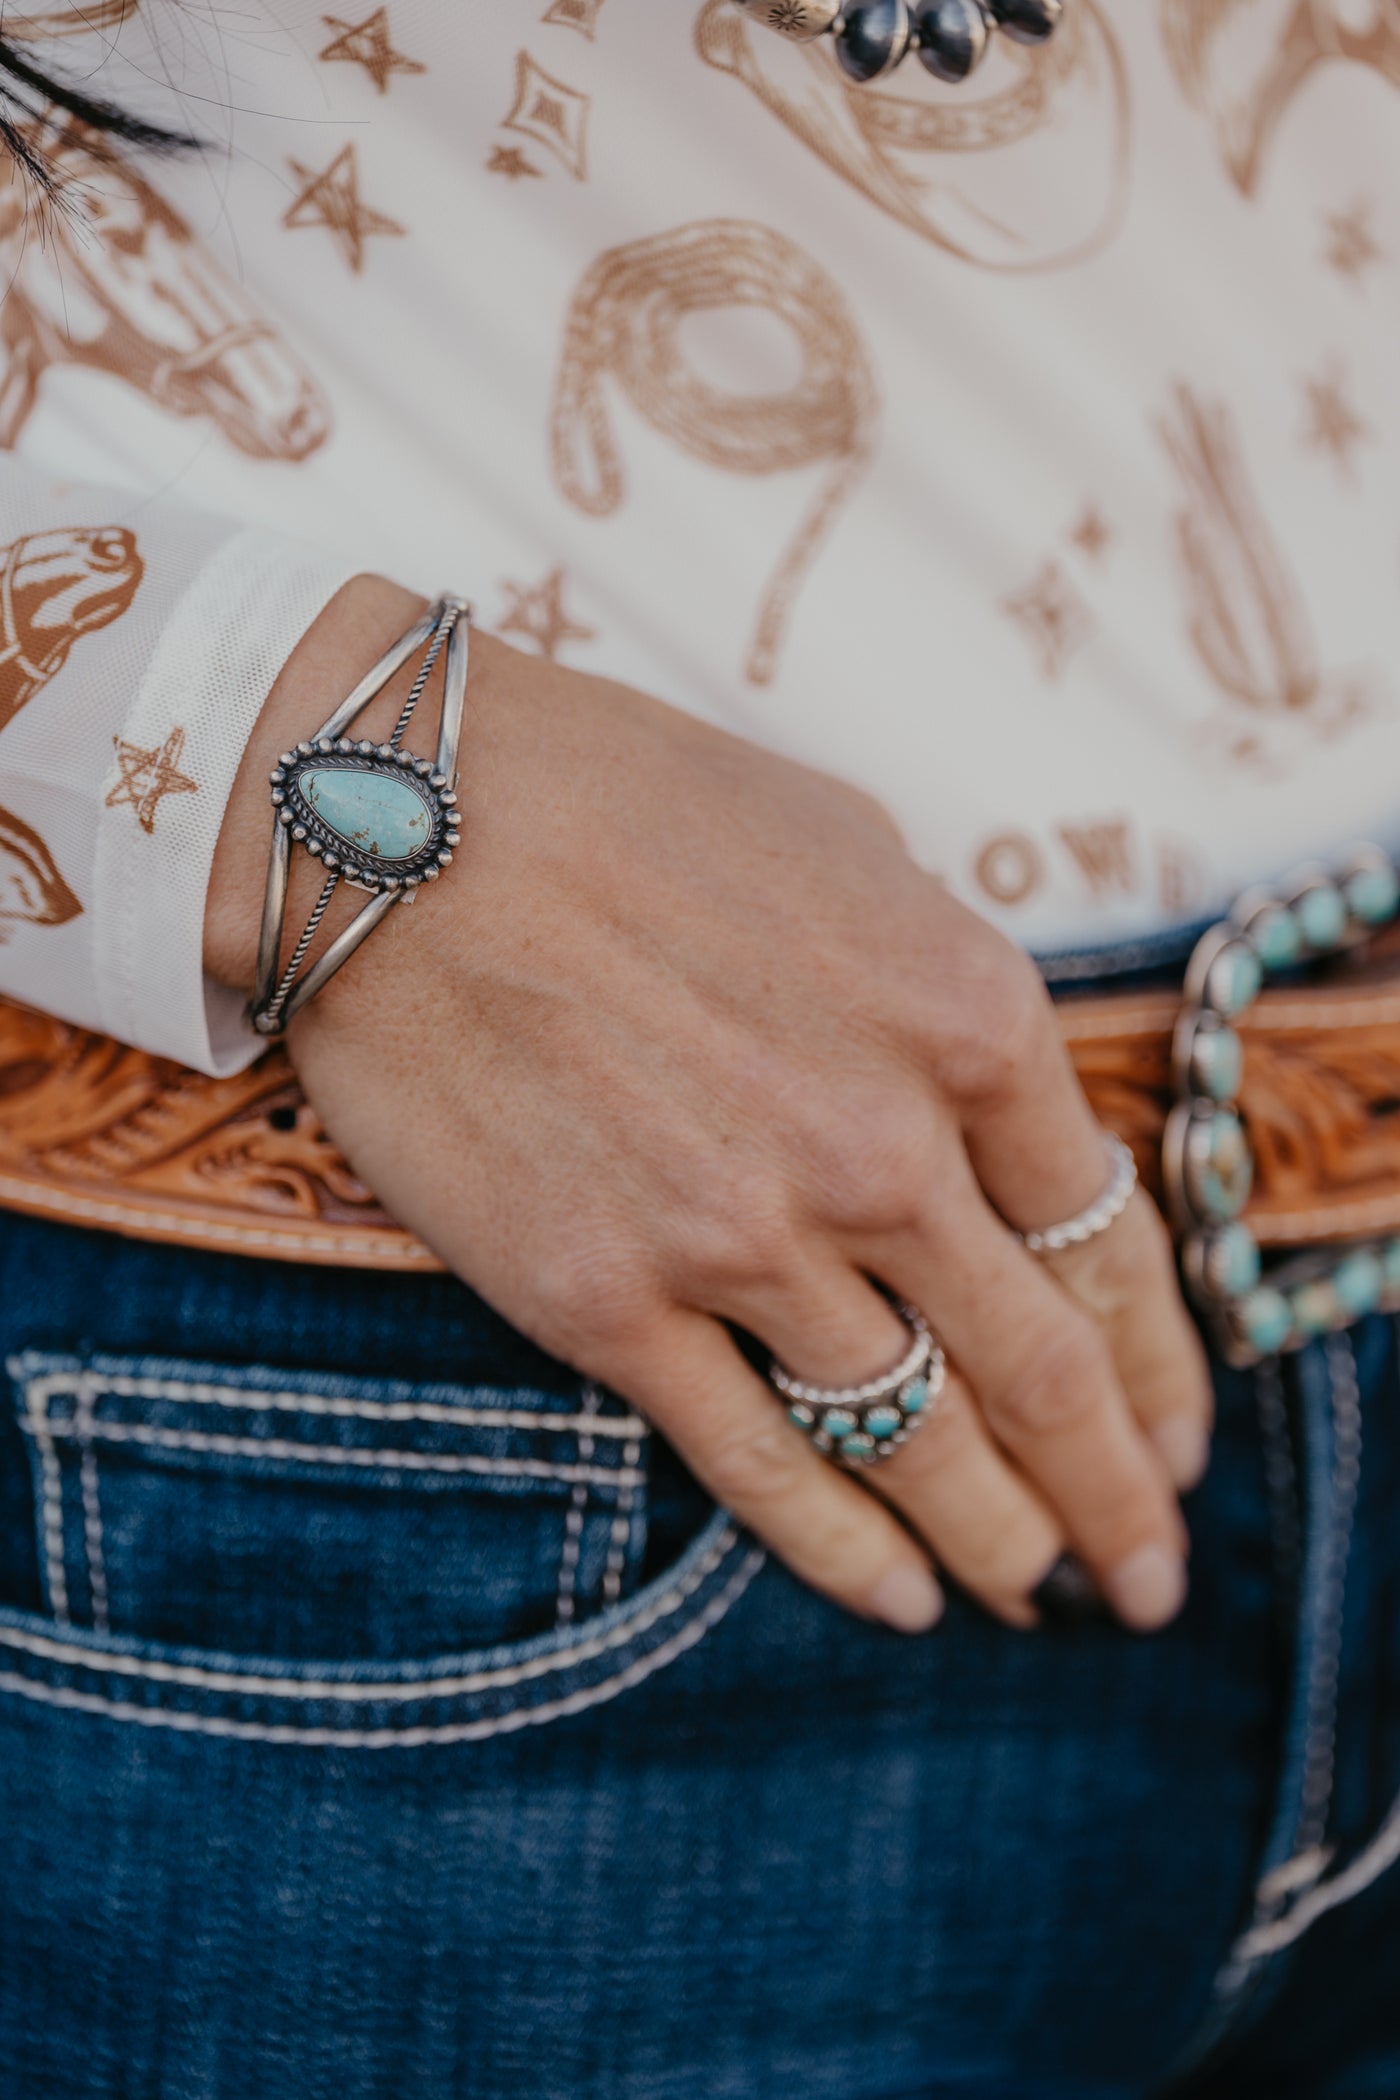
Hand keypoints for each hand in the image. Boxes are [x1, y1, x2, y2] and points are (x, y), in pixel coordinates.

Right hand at [207, 578, 1210, 1634]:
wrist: (393, 819)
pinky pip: (755, 1463)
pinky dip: (841, 1550)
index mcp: (966, 1023)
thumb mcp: (851, 849)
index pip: (1106, 1243)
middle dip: (1112, 1492)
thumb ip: (938, 993)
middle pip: (1042, 1372)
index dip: (1161, 1365)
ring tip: (1038, 1594)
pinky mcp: (607, 1306)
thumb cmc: (627, 802)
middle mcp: (883, 1152)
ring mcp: (743, 1241)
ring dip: (997, 1540)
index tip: (1178, 1438)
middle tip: (1147, 1573)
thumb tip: (980, 1095)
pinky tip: (898, 1598)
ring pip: (915, 1441)